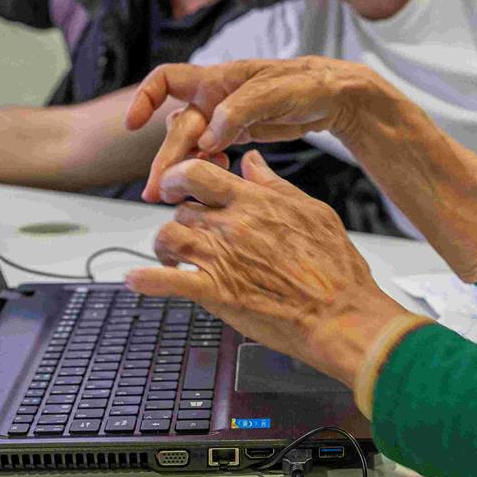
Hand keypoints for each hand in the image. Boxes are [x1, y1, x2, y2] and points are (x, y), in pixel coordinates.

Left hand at [124, 150, 407, 387]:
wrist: (340, 313)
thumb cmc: (334, 266)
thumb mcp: (312, 210)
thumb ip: (276, 185)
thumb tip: (253, 162)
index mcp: (254, 202)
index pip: (198, 173)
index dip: (178, 175)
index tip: (175, 182)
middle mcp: (233, 225)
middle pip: (181, 208)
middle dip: (181, 217)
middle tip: (188, 228)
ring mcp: (221, 259)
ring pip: (168, 237)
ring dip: (164, 245)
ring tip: (172, 255)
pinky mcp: (216, 293)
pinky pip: (167, 281)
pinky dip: (146, 280)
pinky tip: (136, 279)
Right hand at [125, 58, 388, 201]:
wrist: (335, 96)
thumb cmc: (307, 84)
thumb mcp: (274, 92)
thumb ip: (238, 111)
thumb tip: (208, 137)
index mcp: (218, 79)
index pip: (167, 79)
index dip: (145, 98)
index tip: (133, 124)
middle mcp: (215, 97)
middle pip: (178, 127)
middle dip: (166, 158)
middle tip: (158, 192)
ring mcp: (226, 117)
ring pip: (192, 144)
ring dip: (184, 168)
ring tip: (178, 195)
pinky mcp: (239, 134)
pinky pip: (211, 152)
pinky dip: (208, 167)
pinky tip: (215, 178)